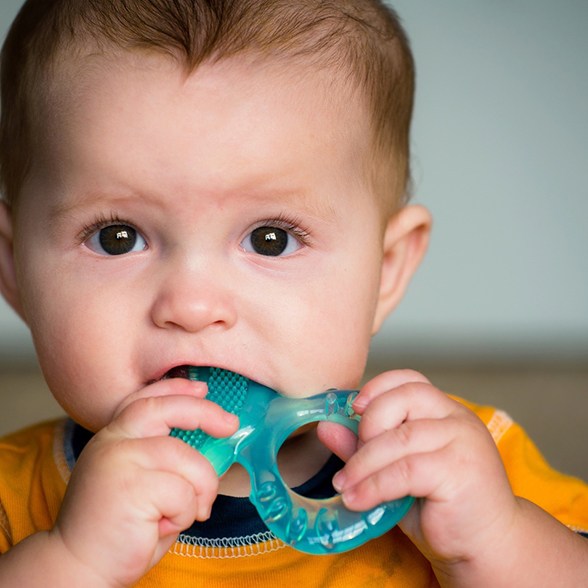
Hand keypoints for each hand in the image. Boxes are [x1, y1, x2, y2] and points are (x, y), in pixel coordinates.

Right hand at [49, 378, 238, 585]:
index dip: (175, 389)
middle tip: (230, 425)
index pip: (145, 399)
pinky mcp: (131, 487)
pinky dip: (185, 513)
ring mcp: (119, 461)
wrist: (78, 569)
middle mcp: (112, 442)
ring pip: (187, 458)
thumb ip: (164, 459)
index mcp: (113, 438)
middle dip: (204, 412)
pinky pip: (183, 492)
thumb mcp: (141, 482)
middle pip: (165, 409)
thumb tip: (210, 441)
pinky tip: (162, 527)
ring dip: (199, 489)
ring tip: (185, 513)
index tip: (201, 389)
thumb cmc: (120, 529)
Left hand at [319, 370, 517, 570]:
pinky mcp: (460, 471)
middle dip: (368, 426)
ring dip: (362, 463)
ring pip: (400, 438)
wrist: (486, 547)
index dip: (378, 387)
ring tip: (344, 486)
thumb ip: (365, 446)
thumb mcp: (396, 471)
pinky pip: (405, 470)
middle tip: (351, 461)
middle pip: (404, 398)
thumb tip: (326, 427)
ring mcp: (463, 442)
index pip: (411, 380)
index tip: (353, 408)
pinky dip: (374, 485)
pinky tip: (357, 499)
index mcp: (445, 412)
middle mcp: (458, 419)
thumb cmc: (441, 506)